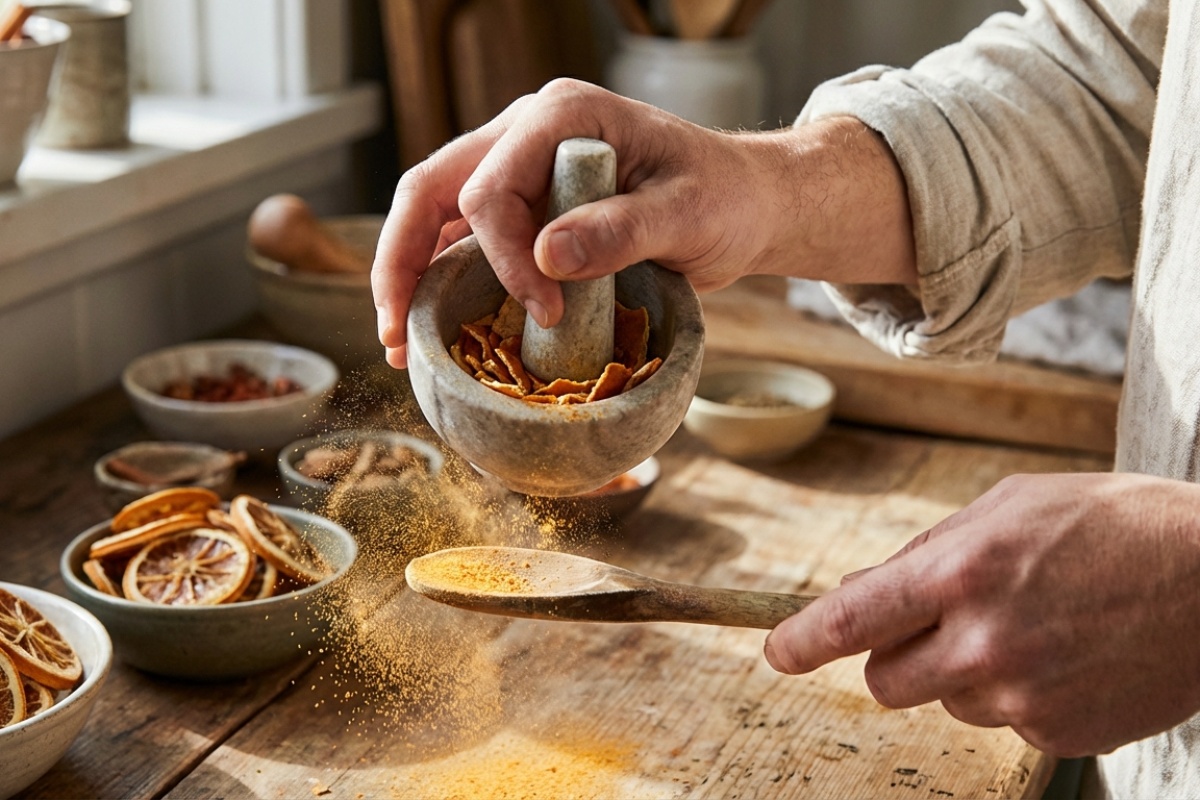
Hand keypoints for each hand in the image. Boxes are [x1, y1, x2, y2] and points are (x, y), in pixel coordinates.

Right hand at [371, 79, 915, 367]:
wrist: (744, 203)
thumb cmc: (725, 198)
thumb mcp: (688, 214)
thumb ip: (621, 231)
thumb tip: (549, 260)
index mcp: (560, 117)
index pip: (494, 187)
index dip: (504, 257)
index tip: (545, 312)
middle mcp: (525, 134)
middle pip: (430, 188)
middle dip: (402, 261)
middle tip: (394, 334)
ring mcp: (519, 168)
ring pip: (434, 213)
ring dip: (409, 274)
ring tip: (397, 343)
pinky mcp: (525, 207)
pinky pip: (464, 240)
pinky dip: (442, 280)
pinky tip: (433, 327)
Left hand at [764, 472, 1199, 756]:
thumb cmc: (1112, 524)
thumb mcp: (1008, 507)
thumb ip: (928, 551)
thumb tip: (868, 589)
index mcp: (962, 571)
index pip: (852, 620)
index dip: (802, 641)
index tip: (778, 653)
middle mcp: (984, 641)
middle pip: (886, 682)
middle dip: (894, 656)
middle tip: (935, 624)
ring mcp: (1024, 696)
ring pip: (946, 701)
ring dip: (963, 671)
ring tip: (1030, 625)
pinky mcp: (1061, 735)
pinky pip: (1004, 721)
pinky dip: (1017, 694)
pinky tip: (1064, 654)